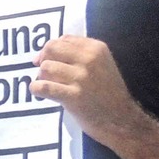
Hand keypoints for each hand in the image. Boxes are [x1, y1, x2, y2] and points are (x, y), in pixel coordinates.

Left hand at [32, 36, 148, 149]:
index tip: (50, 61)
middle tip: (46, 74)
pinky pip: (42, 87)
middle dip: (43, 60)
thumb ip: (77, 53)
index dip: (50, 50)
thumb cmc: (107, 92)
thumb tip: (44, 52)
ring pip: (45, 68)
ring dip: (42, 78)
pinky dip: (36, 90)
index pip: (62, 39)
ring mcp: (81, 78)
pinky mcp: (72, 96)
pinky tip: (42, 95)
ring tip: (51, 87)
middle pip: (51, 49)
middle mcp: (90, 59)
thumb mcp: (101, 64)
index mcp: (96, 48)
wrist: (121, 119)